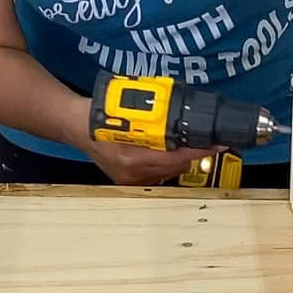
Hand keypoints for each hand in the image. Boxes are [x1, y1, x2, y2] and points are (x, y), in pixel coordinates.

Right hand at [63, 97, 222, 185]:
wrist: (75, 125)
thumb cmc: (101, 113)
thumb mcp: (131, 109)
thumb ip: (158, 115)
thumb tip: (188, 113)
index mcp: (132, 155)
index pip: (176, 157)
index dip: (199, 150)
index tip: (217, 145)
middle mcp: (132, 172)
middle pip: (176, 167)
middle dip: (194, 154)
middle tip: (209, 143)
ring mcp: (129, 180)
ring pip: (169, 173)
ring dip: (182, 160)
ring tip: (191, 146)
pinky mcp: (128, 183)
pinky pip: (158, 175)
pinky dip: (168, 165)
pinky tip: (172, 155)